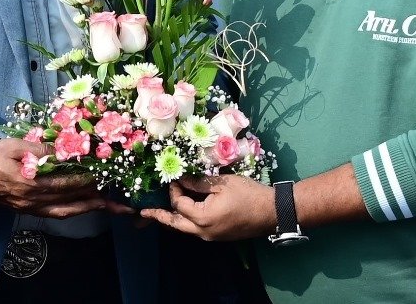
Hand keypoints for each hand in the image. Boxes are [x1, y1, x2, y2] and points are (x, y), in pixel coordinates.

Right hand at [0, 139, 108, 217]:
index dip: (84, 179)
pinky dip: (73, 211)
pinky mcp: (29, 211)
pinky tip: (84, 207)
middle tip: (115, 192)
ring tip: (109, 206)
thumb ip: (40, 150)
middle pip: (70, 199)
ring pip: (66, 211)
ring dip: (89, 208)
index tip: (101, 173)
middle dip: (93, 194)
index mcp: (30, 183)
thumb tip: (63, 150)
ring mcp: (32, 208)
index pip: (65, 183)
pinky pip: (56, 214)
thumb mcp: (15, 146)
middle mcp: (34, 200)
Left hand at [140, 175, 275, 240]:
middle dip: (159, 217)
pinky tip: (182, 212)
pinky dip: (186, 220)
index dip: (174, 190)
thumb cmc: (248, 195)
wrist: (273, 212)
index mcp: (203, 218)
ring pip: (186, 228)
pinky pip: (197, 228)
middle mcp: (204, 231)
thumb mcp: (221, 184)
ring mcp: (212, 236)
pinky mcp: (219, 235)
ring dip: (173, 219)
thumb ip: (198, 182)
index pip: (179, 204)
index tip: (174, 178)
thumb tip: (181, 179)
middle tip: (143, 214)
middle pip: (176, 224)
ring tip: (157, 214)